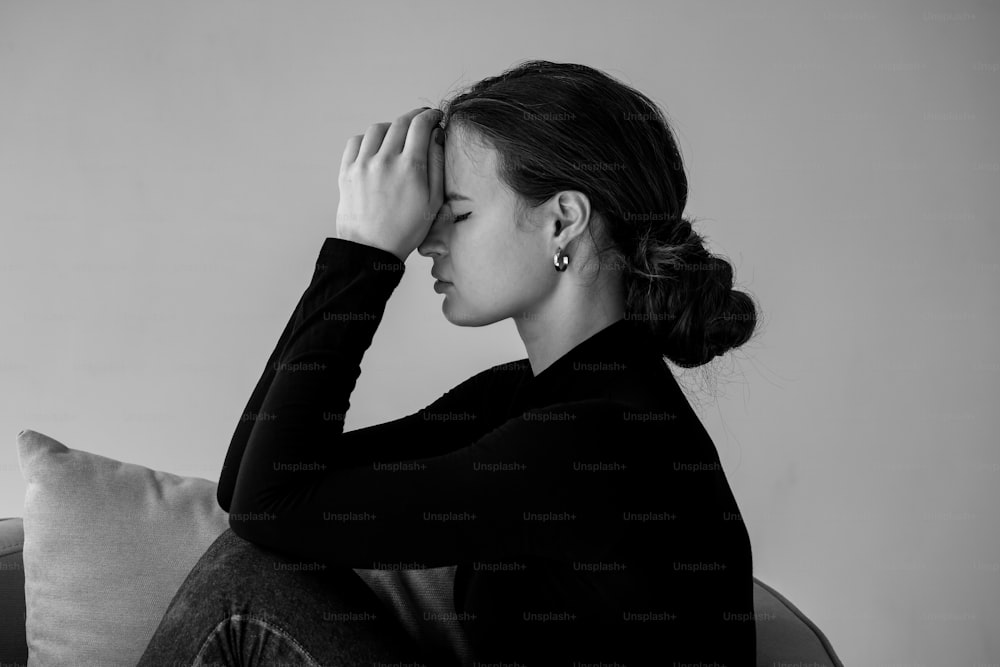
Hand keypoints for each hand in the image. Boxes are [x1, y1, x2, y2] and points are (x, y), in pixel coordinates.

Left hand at [335, 107, 444, 261]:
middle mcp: (384, 160)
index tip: (436, 117)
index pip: (420, 125)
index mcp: (409, 167)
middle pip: (400, 122)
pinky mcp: (346, 171)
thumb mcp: (433, 201)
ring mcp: (363, 164)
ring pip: (378, 128)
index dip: (431, 116)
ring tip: (398, 136)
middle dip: (414, 117)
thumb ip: (437, 165)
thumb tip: (437, 136)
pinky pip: (356, 141)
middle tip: (422, 121)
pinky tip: (376, 148)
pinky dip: (368, 138)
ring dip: (391, 127)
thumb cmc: (405, 230)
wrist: (371, 249)